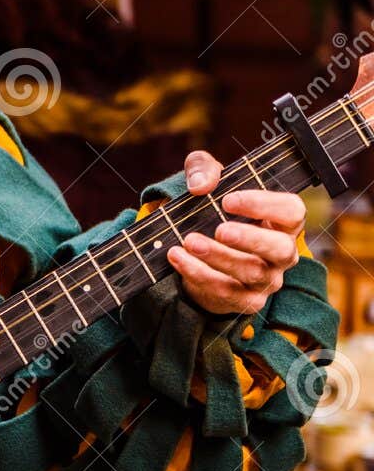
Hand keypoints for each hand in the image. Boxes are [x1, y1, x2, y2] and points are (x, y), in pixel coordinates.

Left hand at [168, 150, 303, 315]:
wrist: (196, 256)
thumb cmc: (213, 213)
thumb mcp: (207, 182)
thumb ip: (203, 169)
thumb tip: (200, 184)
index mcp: (283, 222)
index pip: (291, 212)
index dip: (265, 205)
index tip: (229, 200)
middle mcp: (282, 253)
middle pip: (280, 248)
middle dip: (250, 238)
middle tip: (219, 229)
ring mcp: (267, 280)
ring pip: (251, 272)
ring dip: (218, 257)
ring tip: (189, 242)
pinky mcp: (246, 301)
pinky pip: (225, 291)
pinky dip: (198, 274)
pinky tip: (178, 258)